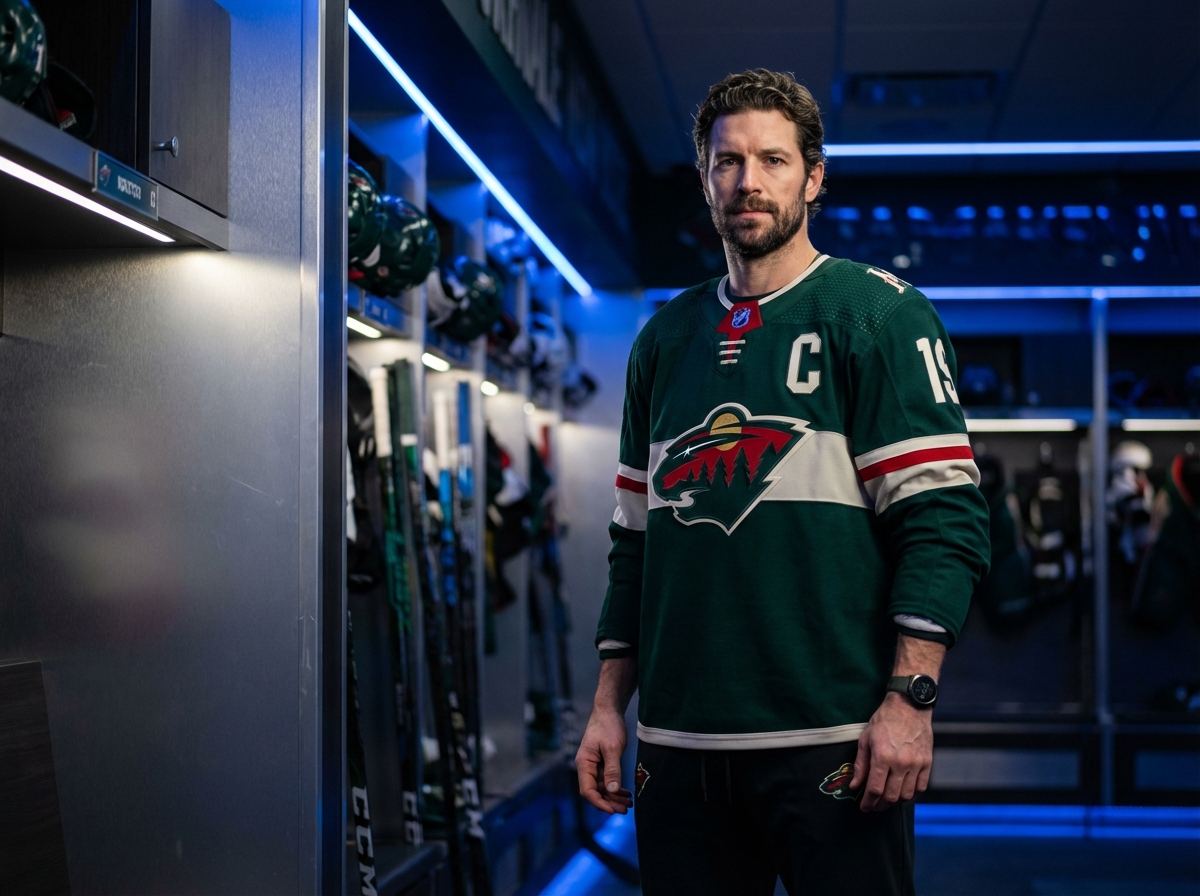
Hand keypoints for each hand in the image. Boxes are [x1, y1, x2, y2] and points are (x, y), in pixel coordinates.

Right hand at [575, 708, 632, 813]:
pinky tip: (625, 792)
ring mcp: (594, 766)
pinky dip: (616, 788)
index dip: (599, 802)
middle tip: (625, 809)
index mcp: (584, 763)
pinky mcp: (602, 763)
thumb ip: (612, 770)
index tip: (613, 810)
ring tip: (628, 803)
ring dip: (614, 797)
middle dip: (609, 802)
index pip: (587, 790)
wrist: (609, 710)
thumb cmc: (608, 726)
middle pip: (595, 791)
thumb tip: (612, 790)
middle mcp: (587, 767)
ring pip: (602, 787)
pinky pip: (607, 780)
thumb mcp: (612, 748)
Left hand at [850, 692, 933, 811]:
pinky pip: (921, 788)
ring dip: (895, 801)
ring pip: (906, 795)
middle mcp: (901, 763)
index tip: (864, 808)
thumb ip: (860, 765)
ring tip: (887, 799)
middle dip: (880, 805)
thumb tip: (855, 785)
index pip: (875, 789)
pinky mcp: (927, 763)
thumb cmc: (884, 721)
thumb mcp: (866, 740)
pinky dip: (911, 795)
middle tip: (874, 806)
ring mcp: (916, 764)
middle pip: (891, 796)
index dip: (868, 802)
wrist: (909, 707)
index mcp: (882, 757)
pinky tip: (903, 793)